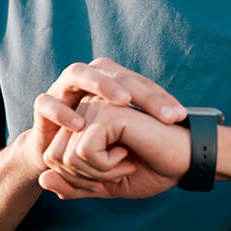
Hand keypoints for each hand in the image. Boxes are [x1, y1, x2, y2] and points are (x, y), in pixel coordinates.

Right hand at [26, 58, 185, 175]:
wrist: (53, 157)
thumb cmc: (97, 145)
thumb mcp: (124, 137)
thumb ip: (146, 128)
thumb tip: (187, 124)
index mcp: (111, 81)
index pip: (140, 83)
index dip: (160, 98)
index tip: (180, 117)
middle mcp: (89, 78)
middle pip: (115, 74)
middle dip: (140, 92)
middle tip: (161, 111)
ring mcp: (63, 88)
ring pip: (79, 73)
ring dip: (102, 86)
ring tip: (123, 102)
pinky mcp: (42, 105)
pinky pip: (48, 102)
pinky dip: (62, 111)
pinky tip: (80, 124)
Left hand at [38, 97, 190, 199]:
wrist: (186, 162)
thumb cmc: (151, 169)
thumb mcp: (105, 185)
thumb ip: (74, 185)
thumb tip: (42, 180)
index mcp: (84, 119)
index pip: (53, 158)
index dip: (79, 179)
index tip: (112, 171)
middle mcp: (86, 106)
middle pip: (54, 157)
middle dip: (85, 176)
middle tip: (120, 166)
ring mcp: (95, 105)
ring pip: (66, 156)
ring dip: (98, 171)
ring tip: (126, 157)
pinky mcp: (107, 111)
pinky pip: (84, 152)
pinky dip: (106, 165)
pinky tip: (129, 151)